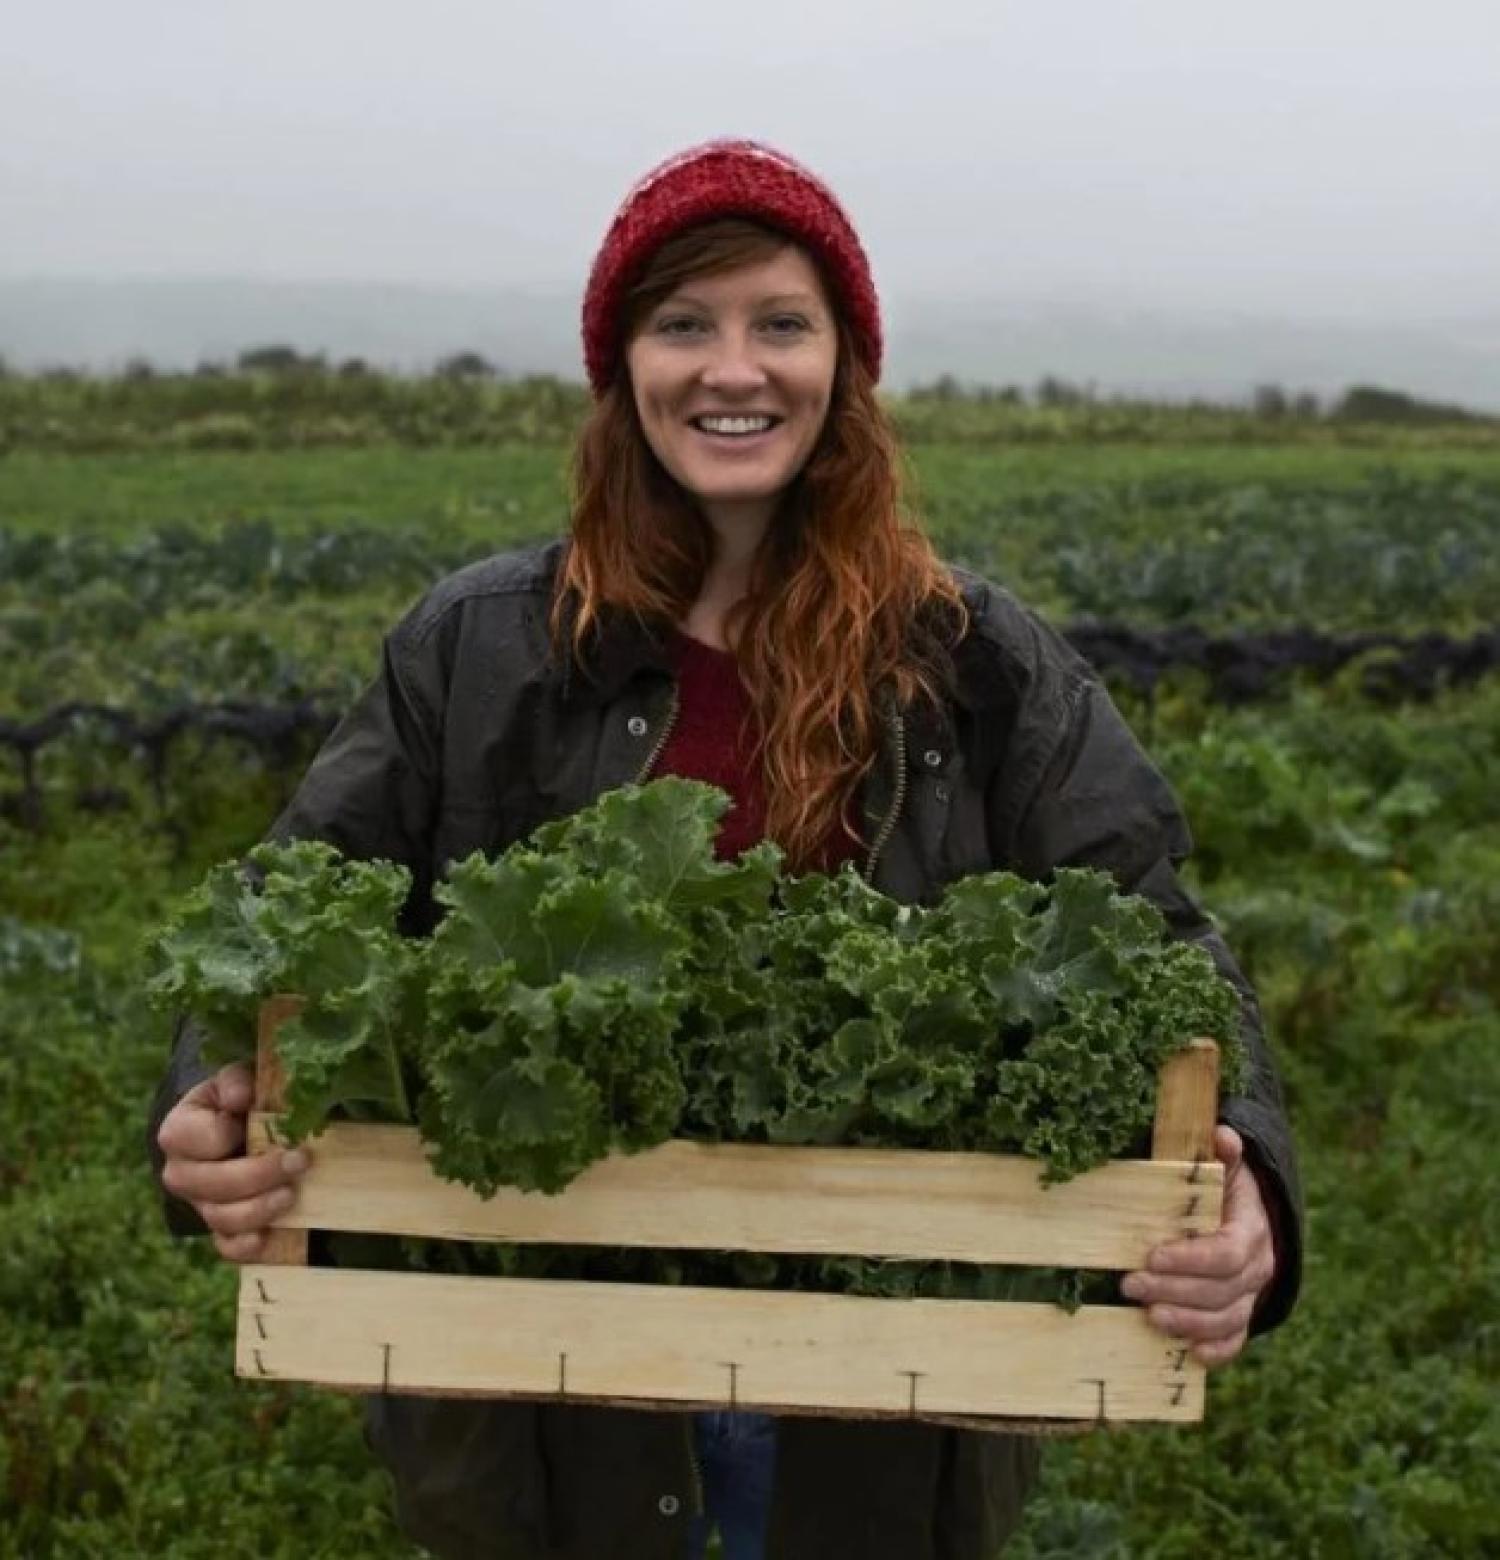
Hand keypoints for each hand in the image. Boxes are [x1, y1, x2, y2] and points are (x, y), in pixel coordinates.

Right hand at [156, 1062, 309, 1263]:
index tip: (267, 1121)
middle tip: (300, 1161)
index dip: (233, 1133)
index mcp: (179, 1132)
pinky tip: (270, 1236)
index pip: (202, 1139)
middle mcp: (182, 1173)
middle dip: (260, 1175)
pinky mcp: (220, 1227)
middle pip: (214, 1184)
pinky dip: (248, 1246)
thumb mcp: (232, 1082)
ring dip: (261, 1209)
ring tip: (292, 1193)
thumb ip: (235, 1081)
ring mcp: (200, 1204)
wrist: (228, 1130)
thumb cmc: (234, 1102)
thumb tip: (241, 1096)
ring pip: (223, 1218)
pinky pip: (227, 1247)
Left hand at [1119, 1125, 1276, 1367]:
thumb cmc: (1221, 1190)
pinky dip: (1214, 1351)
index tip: (1151, 1256)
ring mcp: (1250, 1297)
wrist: (1250, 1218)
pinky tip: (1188, 1354)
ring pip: (1226, 1320)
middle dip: (1174, 1291)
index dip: (1190, 1259)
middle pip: (1220, 1291)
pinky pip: (1234, 1342)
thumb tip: (1222, 1135)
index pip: (1225, 1253)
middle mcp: (1258, 1269)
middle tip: (1129, 1284)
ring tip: (1148, 1316)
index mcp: (1251, 1231)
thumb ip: (1221, 1154)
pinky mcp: (1240, 1317)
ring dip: (1187, 1322)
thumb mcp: (1222, 1168)